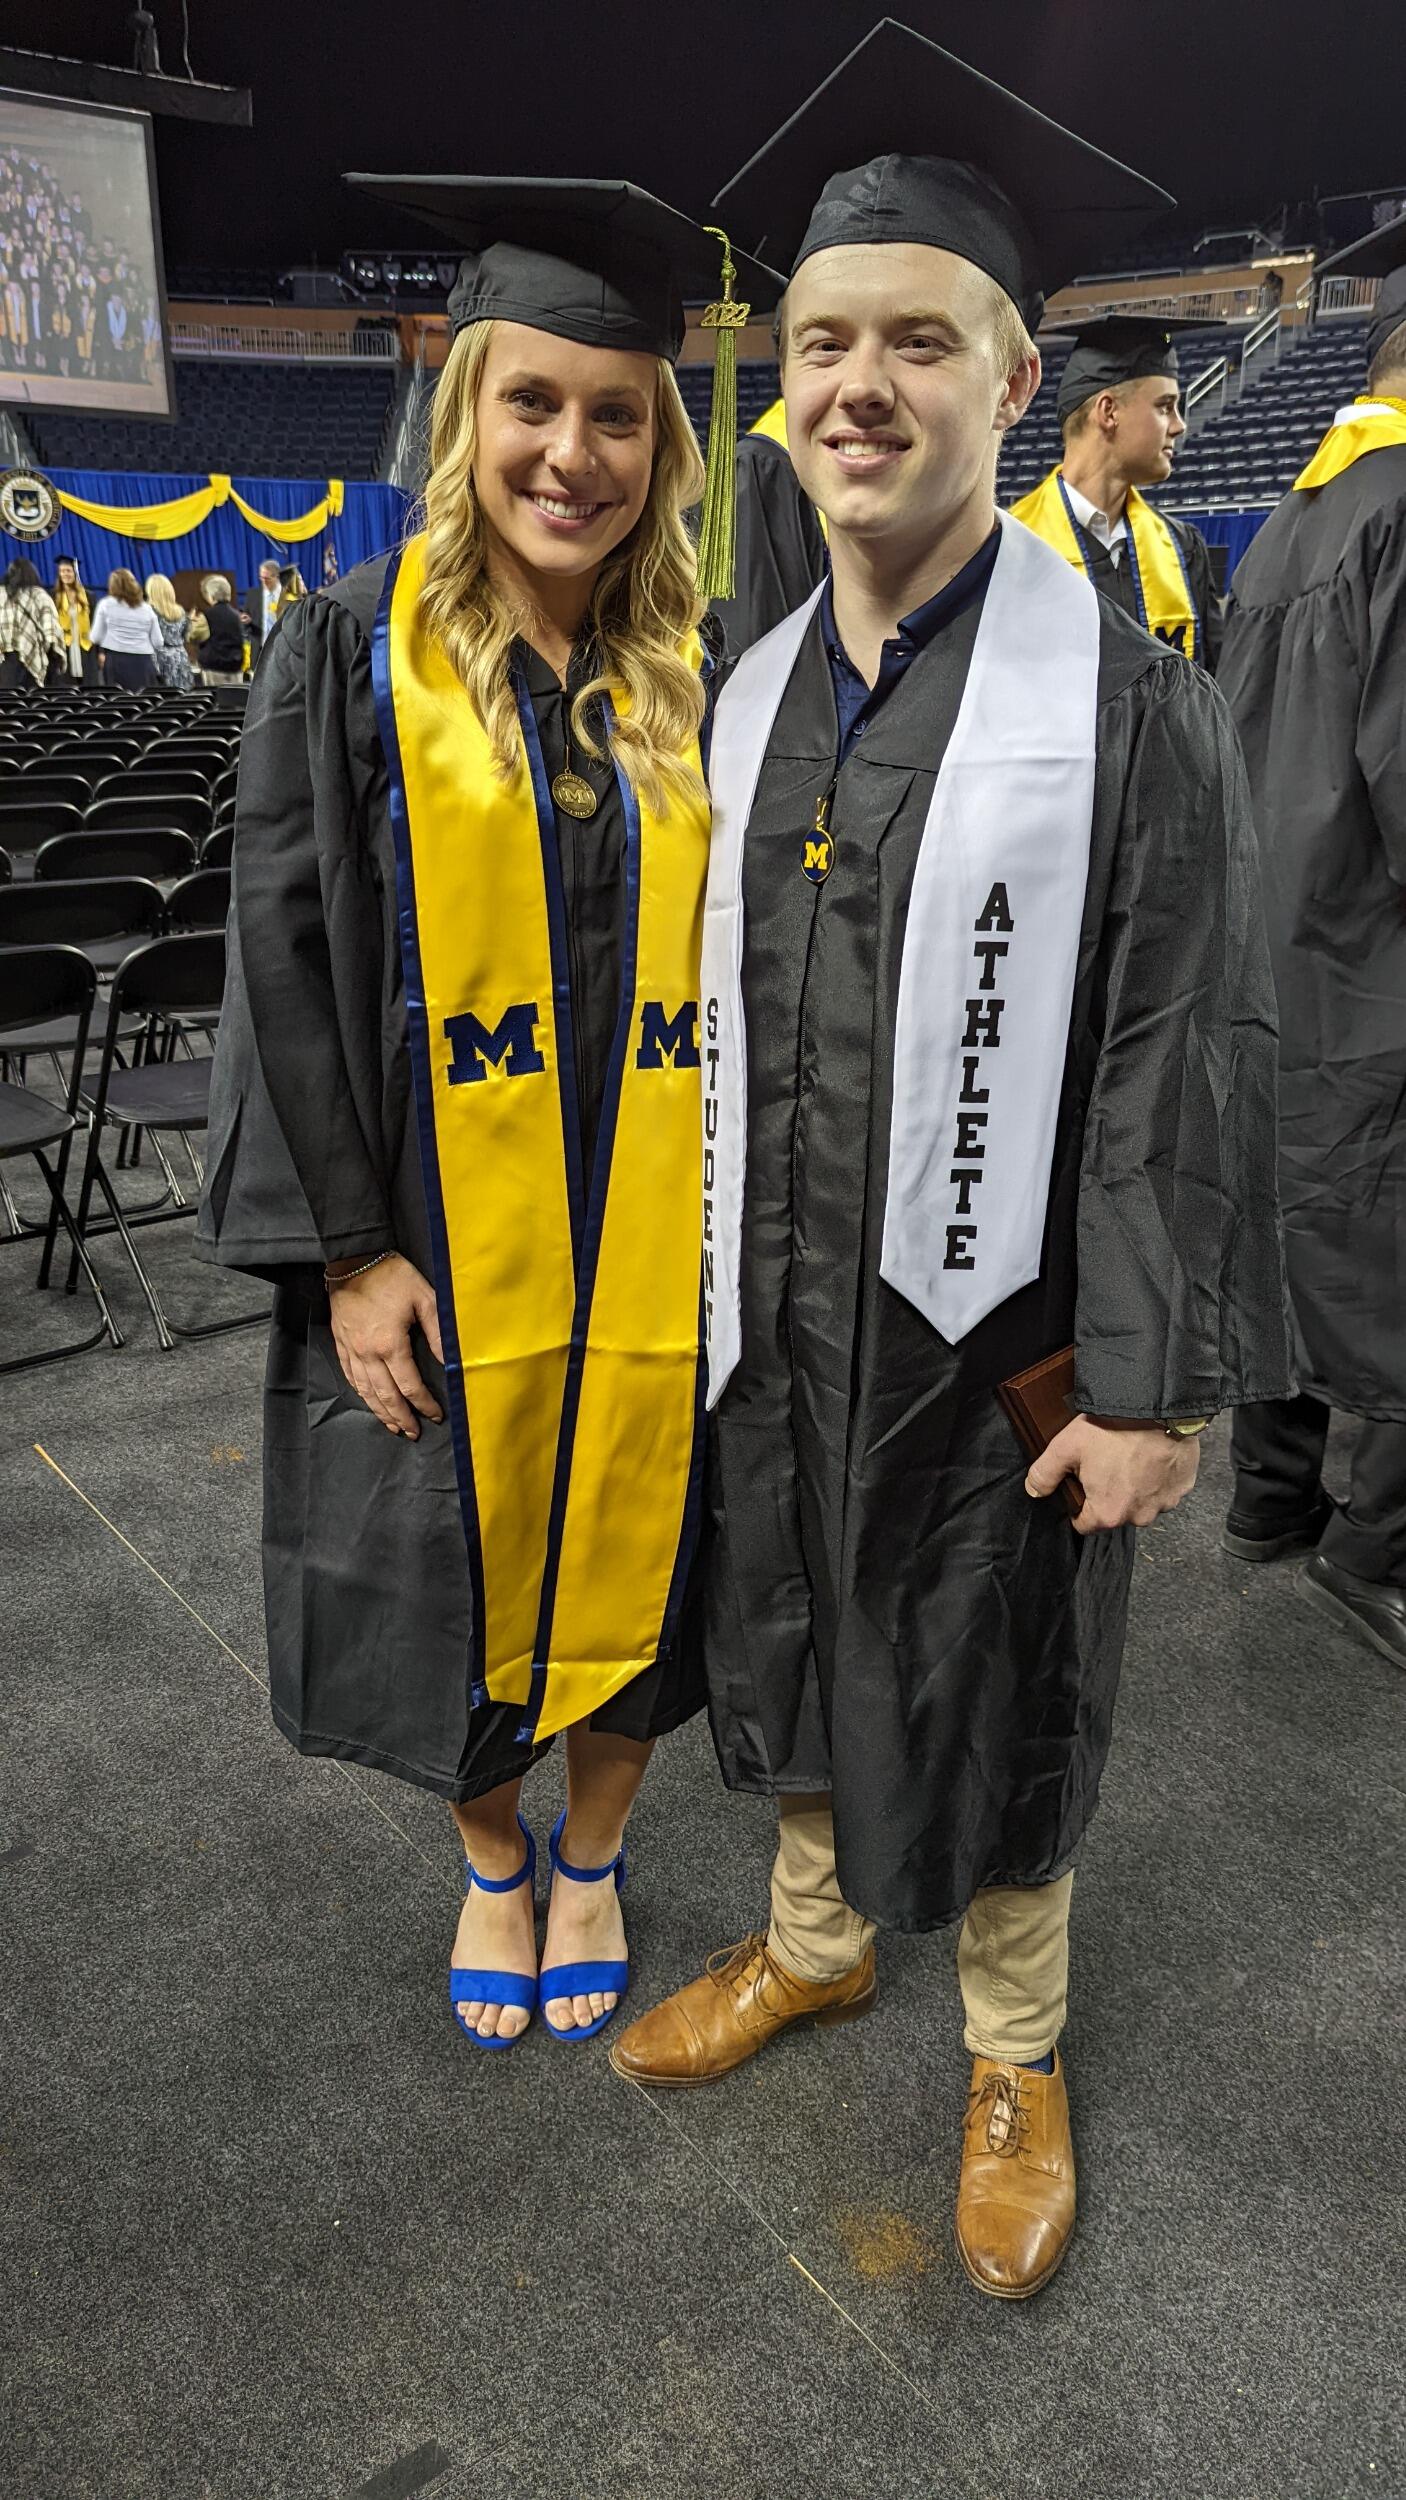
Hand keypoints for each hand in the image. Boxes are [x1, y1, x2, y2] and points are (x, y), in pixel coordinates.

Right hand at [327, 1253, 444, 1438]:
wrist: (351, 1258)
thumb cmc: (390, 1274)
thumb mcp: (423, 1297)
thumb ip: (438, 1332)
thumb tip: (450, 1360)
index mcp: (390, 1344)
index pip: (410, 1385)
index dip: (424, 1404)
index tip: (435, 1415)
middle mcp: (368, 1352)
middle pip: (385, 1395)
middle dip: (401, 1417)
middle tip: (413, 1433)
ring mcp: (351, 1349)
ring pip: (365, 1390)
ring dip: (380, 1411)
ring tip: (392, 1426)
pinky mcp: (341, 1342)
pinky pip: (349, 1375)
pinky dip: (360, 1392)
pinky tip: (367, 1400)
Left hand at [1025, 1416, 1199, 1536]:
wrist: (1157, 1406)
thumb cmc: (1112, 1428)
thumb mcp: (1066, 1446)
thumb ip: (1044, 1474)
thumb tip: (1034, 1491)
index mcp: (1108, 1513)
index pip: (1085, 1524)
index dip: (1078, 1505)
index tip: (1081, 1484)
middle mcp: (1139, 1516)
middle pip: (1115, 1512)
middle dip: (1109, 1493)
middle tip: (1106, 1462)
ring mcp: (1165, 1503)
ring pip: (1142, 1501)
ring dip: (1136, 1486)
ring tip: (1130, 1456)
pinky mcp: (1183, 1486)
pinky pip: (1165, 1488)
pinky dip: (1157, 1476)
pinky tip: (1150, 1455)